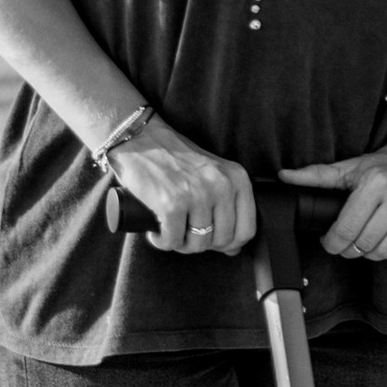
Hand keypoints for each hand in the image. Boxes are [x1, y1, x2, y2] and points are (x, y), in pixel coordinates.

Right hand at [108, 126, 255, 254]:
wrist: (141, 137)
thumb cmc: (176, 157)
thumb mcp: (214, 173)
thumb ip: (228, 204)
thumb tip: (235, 248)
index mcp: (237, 179)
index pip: (245, 230)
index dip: (228, 244)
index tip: (211, 239)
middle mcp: (221, 186)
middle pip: (220, 241)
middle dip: (201, 243)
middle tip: (185, 233)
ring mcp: (197, 195)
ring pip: (197, 244)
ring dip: (180, 244)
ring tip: (170, 231)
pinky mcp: (171, 204)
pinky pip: (172, 241)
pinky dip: (162, 242)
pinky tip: (157, 232)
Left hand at [280, 134, 386, 263]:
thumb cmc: (383, 166)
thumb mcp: (350, 168)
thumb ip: (316, 175)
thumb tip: (283, 177)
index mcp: (375, 182)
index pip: (347, 228)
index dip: (333, 242)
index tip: (330, 242)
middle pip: (365, 243)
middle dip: (351, 249)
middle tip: (348, 244)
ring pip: (386, 251)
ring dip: (372, 253)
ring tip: (368, 242)